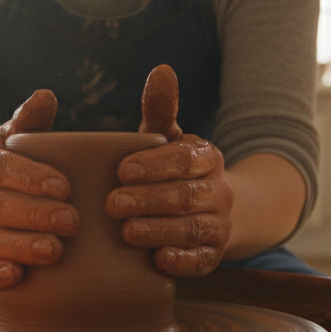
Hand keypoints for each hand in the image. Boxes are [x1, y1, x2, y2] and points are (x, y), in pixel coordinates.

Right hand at [0, 90, 77, 289]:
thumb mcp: (10, 142)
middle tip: (71, 221)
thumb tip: (46, 96)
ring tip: (55, 249)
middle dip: (34, 214)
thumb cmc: (1, 170)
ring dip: (20, 245)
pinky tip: (17, 274)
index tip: (64, 187)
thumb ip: (28, 122)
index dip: (30, 178)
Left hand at [106, 65, 233, 276]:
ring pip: (192, 229)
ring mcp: (218, 226)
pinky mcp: (211, 257)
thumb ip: (161, 110)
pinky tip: (159, 260)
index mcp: (206, 158)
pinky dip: (182, 261)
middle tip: (112, 203)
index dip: (155, 165)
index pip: (184, 159)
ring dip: (159, 230)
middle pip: (186, 196)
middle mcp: (218, 192)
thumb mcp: (168, 140)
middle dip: (149, 199)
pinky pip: (201, 261)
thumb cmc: (176, 171)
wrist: (218, 212)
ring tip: (127, 231)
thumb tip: (161, 70)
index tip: (122, 170)